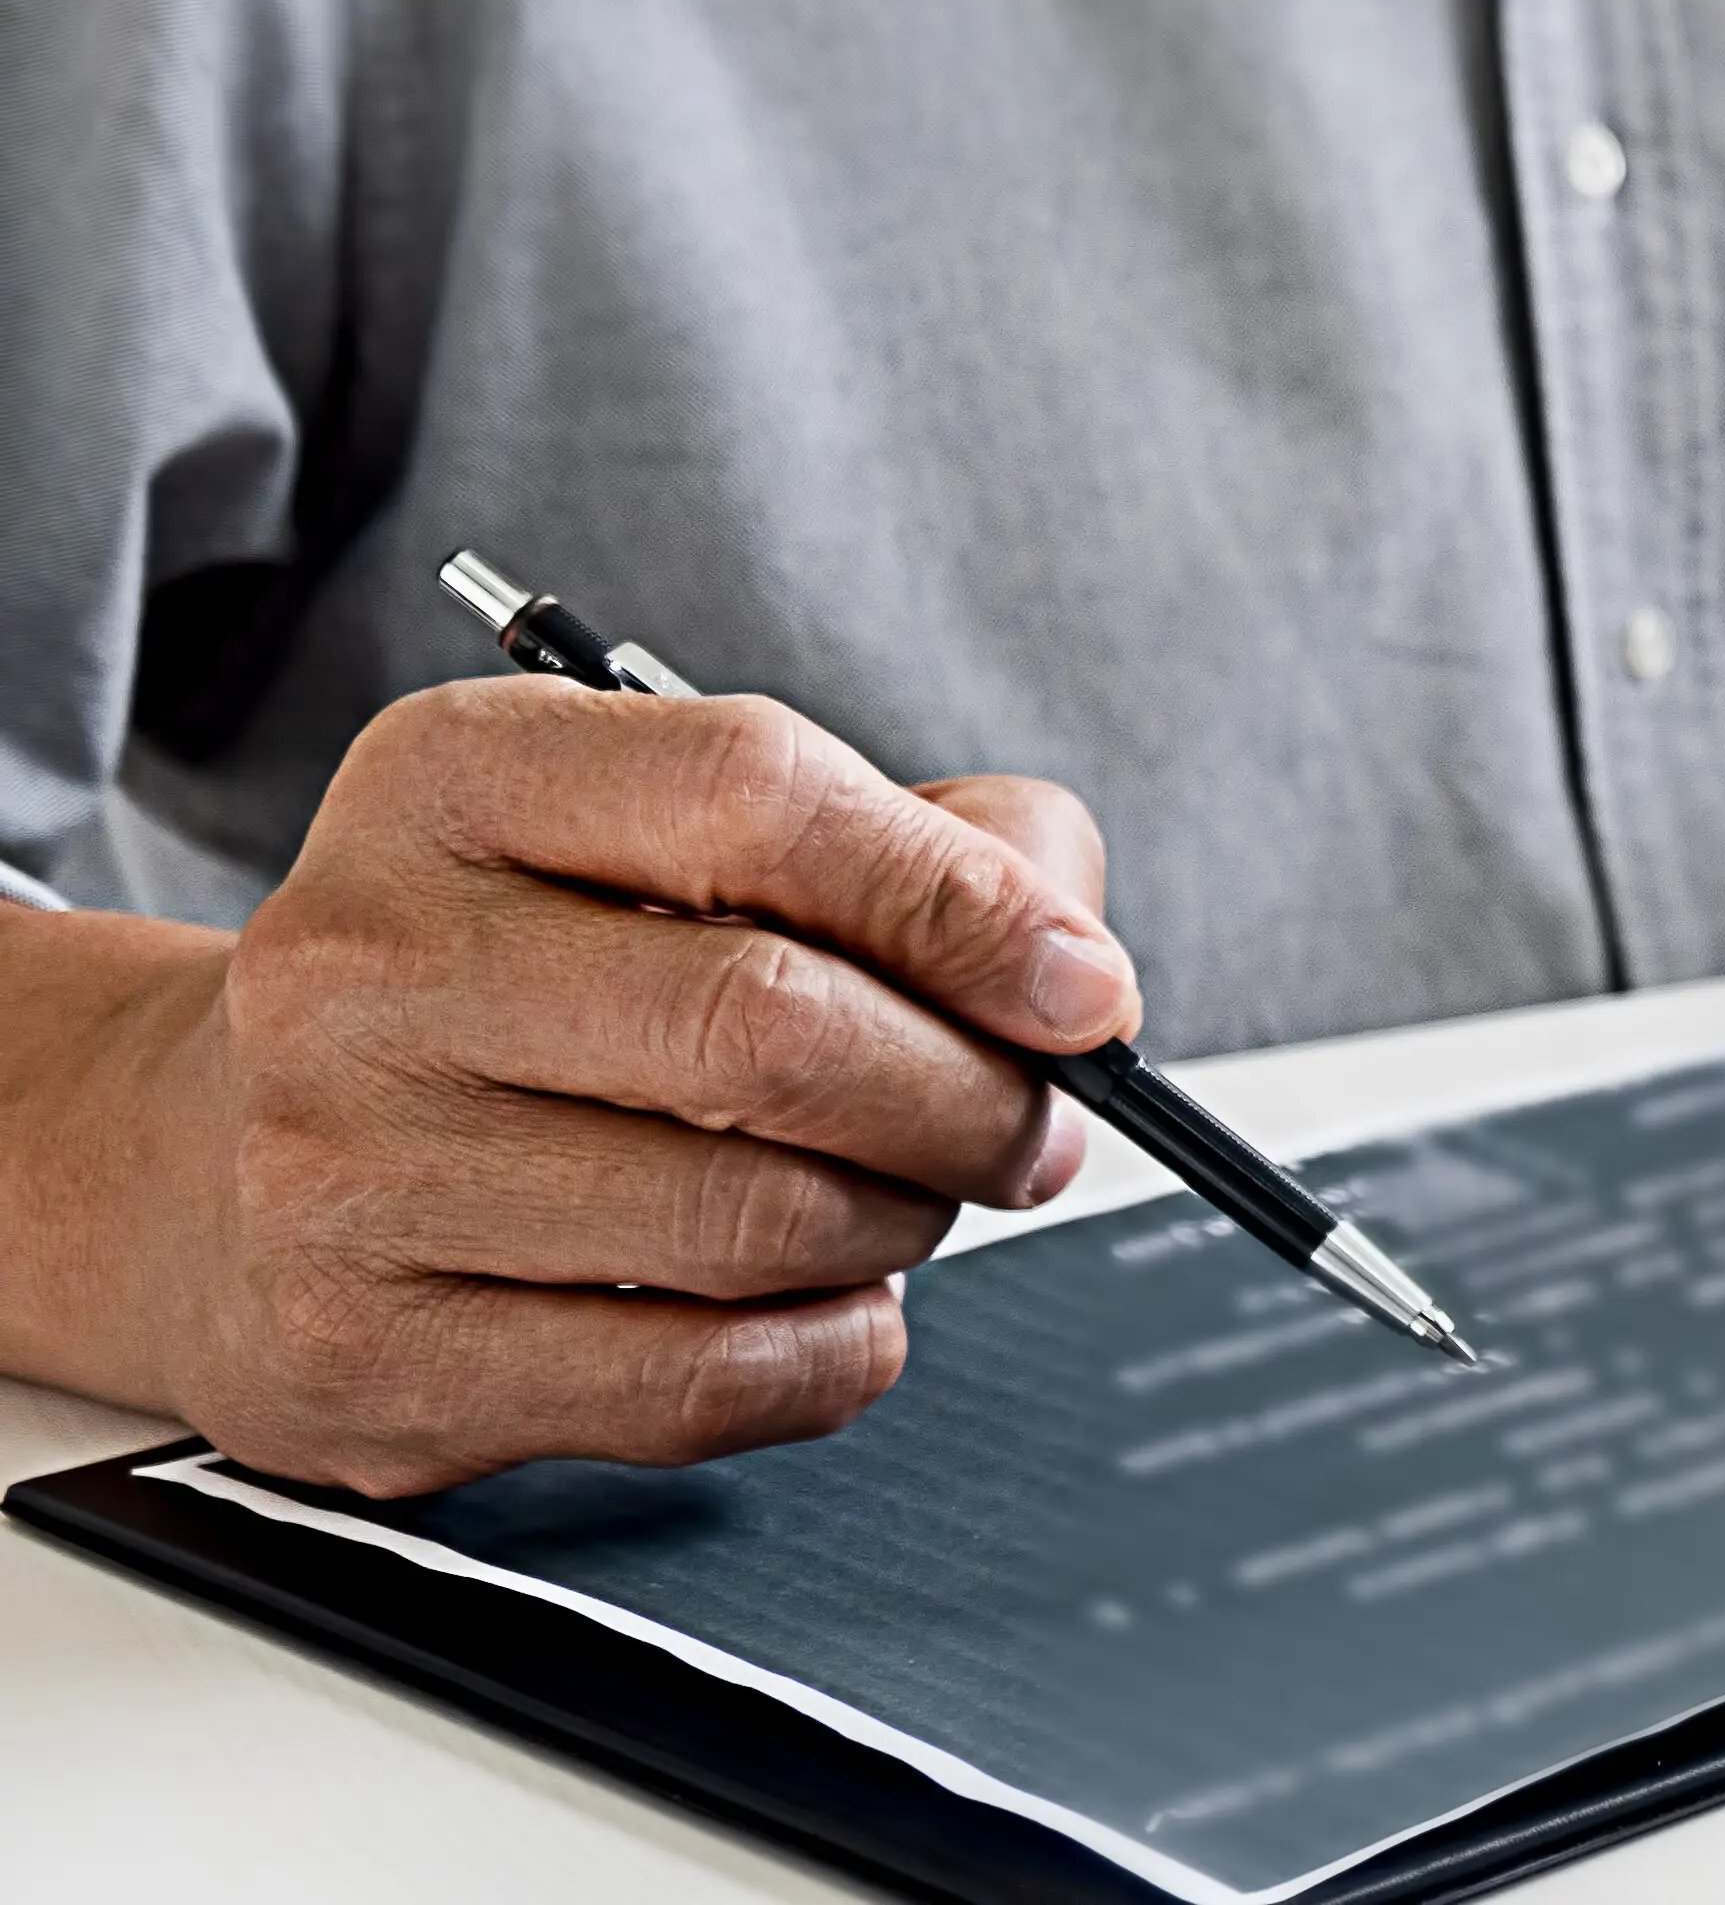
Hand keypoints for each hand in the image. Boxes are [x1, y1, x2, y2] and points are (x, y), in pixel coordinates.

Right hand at [0, 682, 1127, 1493]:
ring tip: (892, 1197)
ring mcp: (345, 1171)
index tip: (1082, 987)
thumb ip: (921, 849)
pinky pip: (703, 1381)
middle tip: (1025, 1124)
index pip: (758, 795)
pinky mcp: (370, 1360)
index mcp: (456, 781)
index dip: (965, 902)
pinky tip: (819, 1300)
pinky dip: (831, 1349)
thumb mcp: (677, 842)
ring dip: (900, 1223)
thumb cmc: (516, 986)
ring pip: (761, 1220)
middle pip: (772, 1027)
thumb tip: (1071, 965)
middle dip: (968, 1095)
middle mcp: (366, 963)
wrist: (203, 1167)